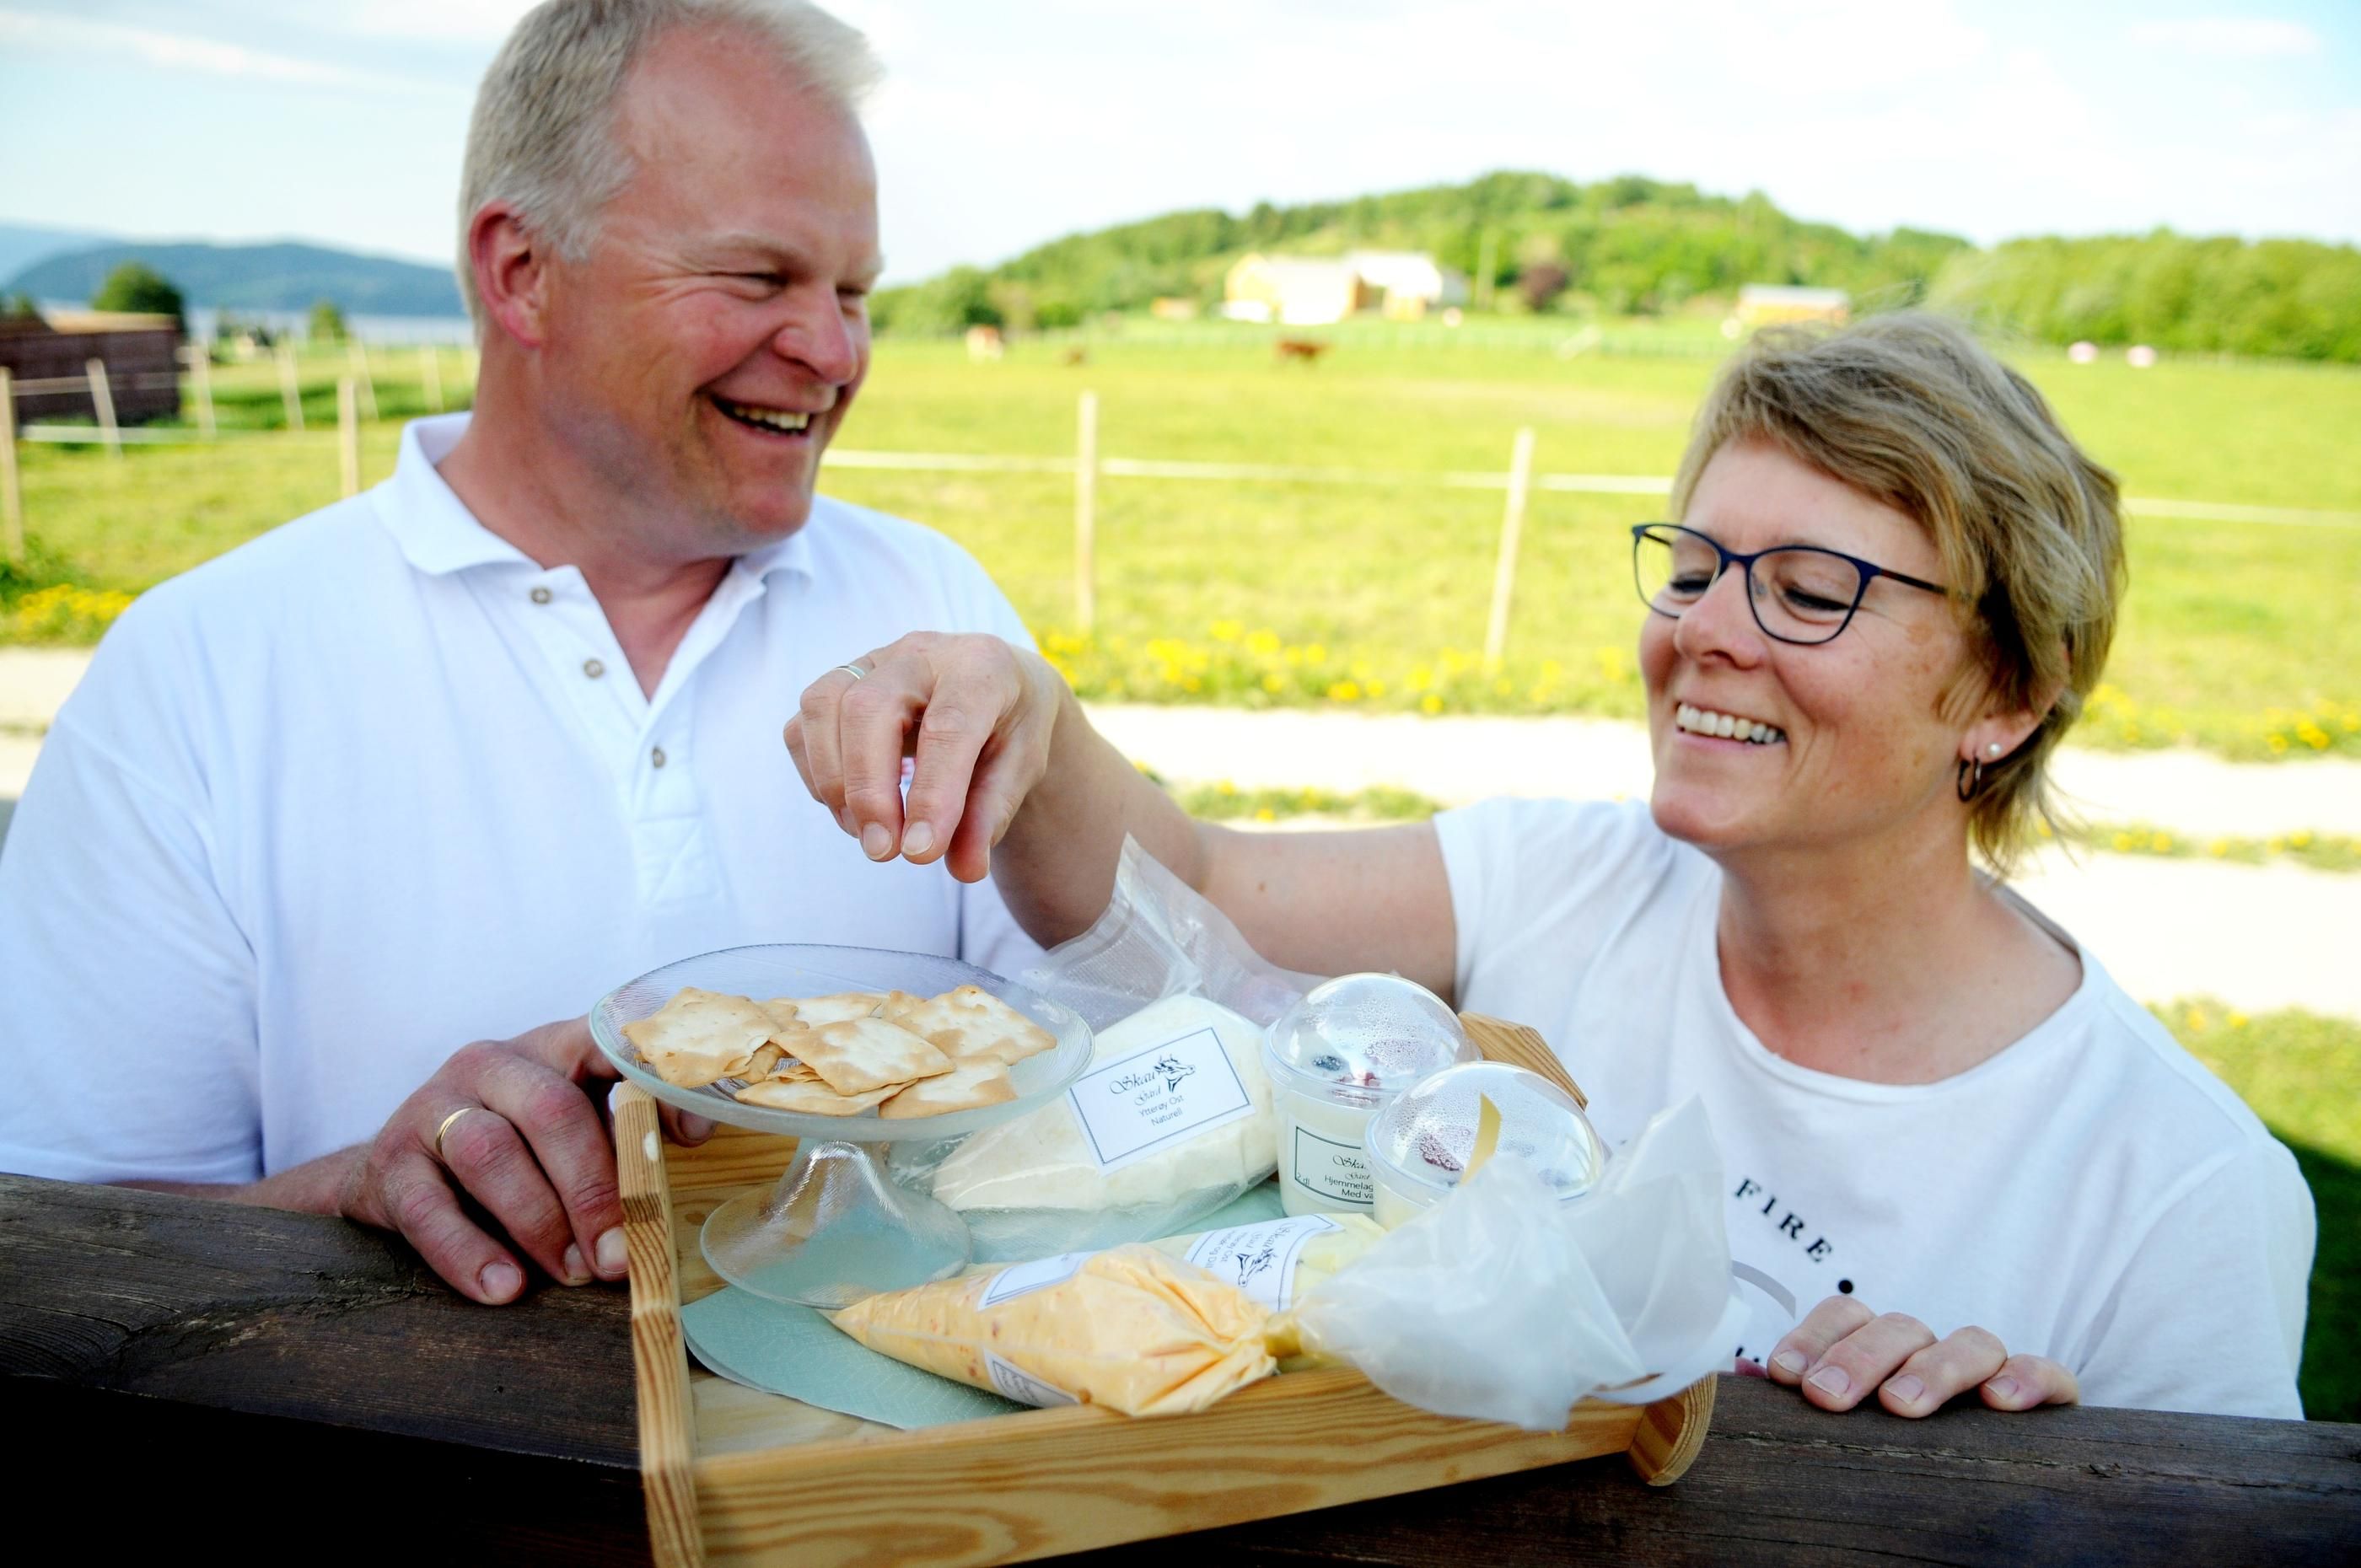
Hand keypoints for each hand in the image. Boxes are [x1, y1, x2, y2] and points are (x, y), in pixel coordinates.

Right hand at [337, 1018, 712, 1303]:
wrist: (393, 1171)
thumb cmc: (511, 1149)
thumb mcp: (568, 1127)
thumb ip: (624, 1130)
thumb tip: (698, 1134)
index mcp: (548, 1049)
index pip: (603, 1043)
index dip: (653, 1085)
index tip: (695, 1138)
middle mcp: (490, 1066)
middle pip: (550, 1110)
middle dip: (594, 1187)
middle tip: (619, 1253)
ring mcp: (432, 1109)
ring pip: (489, 1153)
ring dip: (539, 1221)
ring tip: (572, 1274)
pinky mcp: (390, 1164)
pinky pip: (428, 1210)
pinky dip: (469, 1254)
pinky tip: (505, 1288)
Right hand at [784, 633, 1066, 883]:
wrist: (996, 687)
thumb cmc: (1009, 728)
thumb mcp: (1020, 769)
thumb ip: (991, 816)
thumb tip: (964, 870)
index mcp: (980, 666)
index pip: (948, 726)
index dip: (931, 793)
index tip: (921, 852)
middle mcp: (919, 653)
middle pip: (868, 707)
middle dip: (868, 789)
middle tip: (884, 852)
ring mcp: (871, 662)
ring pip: (823, 707)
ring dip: (836, 783)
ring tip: (869, 835)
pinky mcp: (837, 684)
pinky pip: (803, 727)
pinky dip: (818, 777)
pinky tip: (852, 811)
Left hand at [1766, 1296, 2079, 1416]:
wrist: (1995, 1471)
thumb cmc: (1896, 1445)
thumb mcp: (1848, 1423)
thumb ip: (1803, 1394)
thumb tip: (1745, 1381)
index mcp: (1880, 1348)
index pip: (1845, 1316)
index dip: (1812, 1337)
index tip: (1783, 1378)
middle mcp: (1931, 1349)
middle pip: (1899, 1326)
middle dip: (1859, 1357)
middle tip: (1827, 1396)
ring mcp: (1988, 1367)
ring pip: (1969, 1341)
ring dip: (1933, 1369)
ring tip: (1902, 1405)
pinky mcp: (2044, 1391)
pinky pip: (2044, 1370)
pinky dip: (2026, 1377)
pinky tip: (2000, 1402)